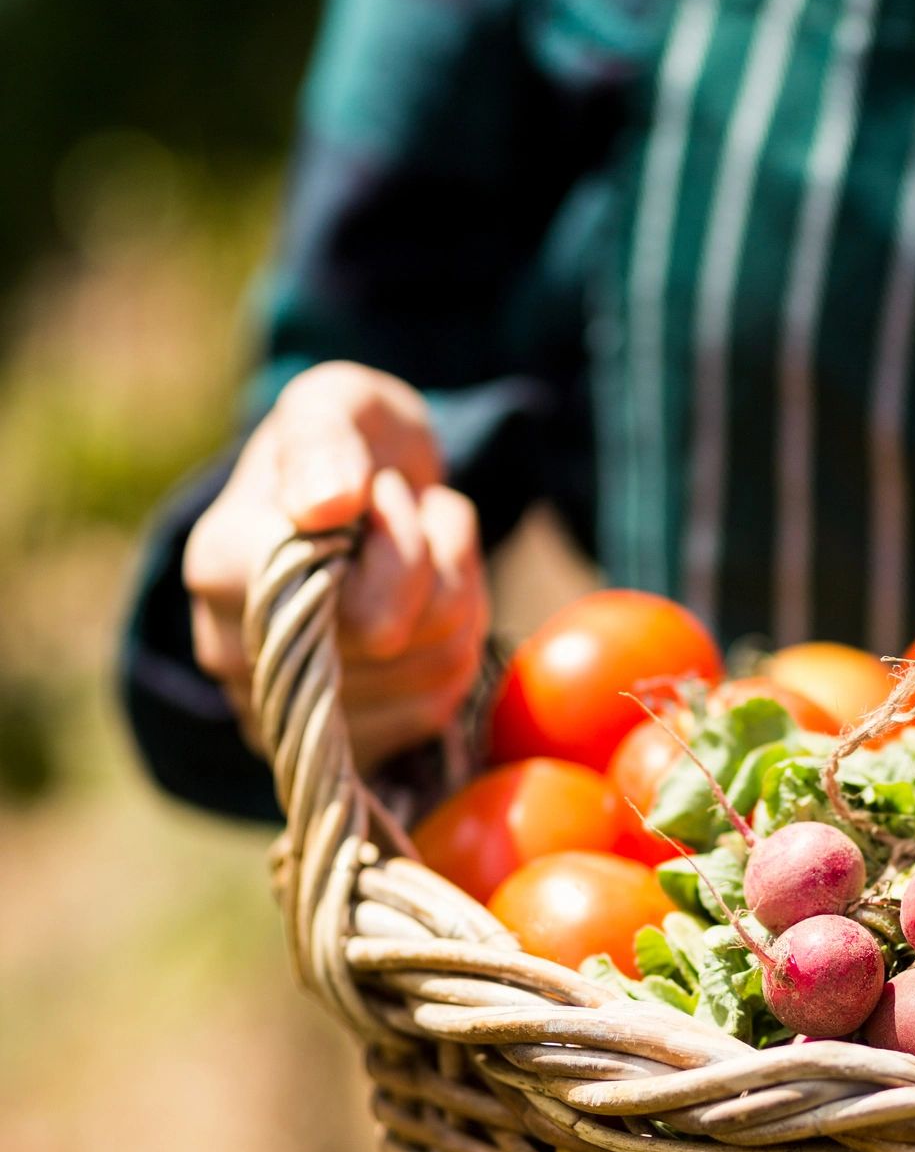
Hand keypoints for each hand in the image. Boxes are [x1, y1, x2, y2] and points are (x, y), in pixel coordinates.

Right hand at [184, 362, 488, 771]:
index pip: (331, 591)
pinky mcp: (340, 748)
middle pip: (392, 636)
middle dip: (433, 563)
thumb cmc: (349, 449)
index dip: (393, 543)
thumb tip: (325, 505)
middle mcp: (234, 652)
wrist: (364, 504)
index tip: (380, 493)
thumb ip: (326, 438)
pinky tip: (426, 610)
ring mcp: (285, 712)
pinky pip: (439, 705)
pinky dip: (457, 647)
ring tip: (419, 560)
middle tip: (408, 520)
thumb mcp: (337, 403)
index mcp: (220, 565)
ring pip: (430, 670)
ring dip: (456, 601)